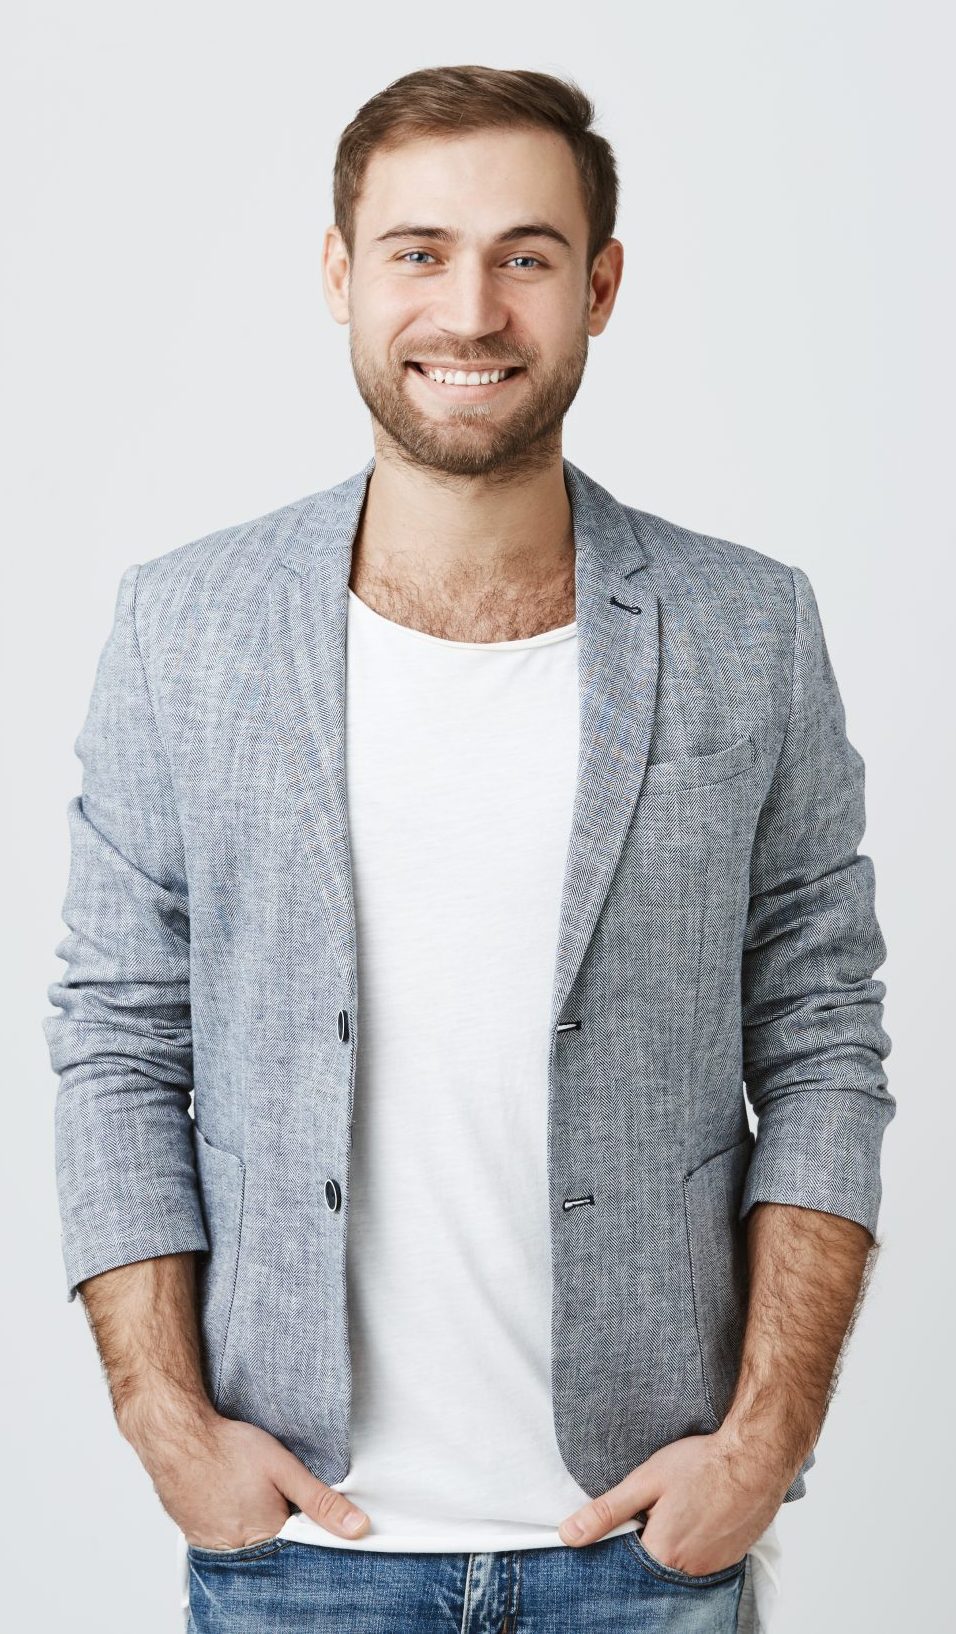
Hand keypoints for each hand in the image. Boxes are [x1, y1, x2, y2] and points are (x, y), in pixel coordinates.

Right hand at [122, 1395, 370, 1547]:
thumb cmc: (229, 1448)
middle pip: (272, 1544)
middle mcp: (239, 1549)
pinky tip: (228, 1495)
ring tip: (245, 1488)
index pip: (298, 1544)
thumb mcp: (284, 1468)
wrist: (177, 1437)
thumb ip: (321, 1501)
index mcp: (267, 1535)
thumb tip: (357, 1528)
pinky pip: (221, 1537)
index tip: (297, 1502)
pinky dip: (229, 1520)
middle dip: (277, 1519)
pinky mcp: (195, 1536)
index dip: (303, 1523)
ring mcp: (213, 1545)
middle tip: (265, 1488)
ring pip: (246, 1542)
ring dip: (251, 1521)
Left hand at [557, 1430, 786, 1574]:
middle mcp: (688, 1569)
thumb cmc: (703, 1464)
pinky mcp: (730, 1559)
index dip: (623, 1536)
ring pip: (678, 1560)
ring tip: (683, 1504)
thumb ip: (607, 1512)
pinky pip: (702, 1558)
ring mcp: (713, 1567)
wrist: (757, 1457)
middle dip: (649, 1535)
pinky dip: (696, 1540)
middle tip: (661, 1503)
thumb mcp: (646, 1480)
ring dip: (674, 1538)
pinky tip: (701, 1513)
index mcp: (663, 1552)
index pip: (625, 1561)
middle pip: (653, 1560)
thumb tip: (569, 1536)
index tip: (631, 1514)